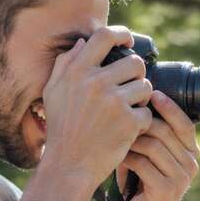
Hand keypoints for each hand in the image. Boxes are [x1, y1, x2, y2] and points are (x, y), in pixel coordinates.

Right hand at [41, 26, 153, 184]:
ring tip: (129, 111)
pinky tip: (130, 129)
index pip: (105, 36)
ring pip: (146, 87)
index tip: (129, 42)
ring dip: (142, 99)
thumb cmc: (60, 129)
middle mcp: (95, 82)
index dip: (122, 35)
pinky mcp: (129, 122)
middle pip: (135, 63)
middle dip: (137, 75)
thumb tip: (82, 42)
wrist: (68, 165)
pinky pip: (147, 112)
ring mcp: (114, 102)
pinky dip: (142, 122)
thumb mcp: (51, 93)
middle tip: (131, 88)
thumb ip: (65, 64)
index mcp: (77, 71)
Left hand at [118, 90, 199, 200]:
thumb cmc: (144, 183)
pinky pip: (143, 163)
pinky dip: (128, 158)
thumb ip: (154, 135)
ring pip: (153, 146)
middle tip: (120, 118)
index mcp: (191, 152)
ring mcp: (181, 178)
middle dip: (141, 123)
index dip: (170, 107)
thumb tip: (138, 100)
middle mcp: (191, 164)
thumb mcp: (153, 156)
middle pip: (166, 131)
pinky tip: (118, 158)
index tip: (153, 92)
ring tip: (116, 139)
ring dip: (131, 141)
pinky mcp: (166, 190)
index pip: (185, 123)